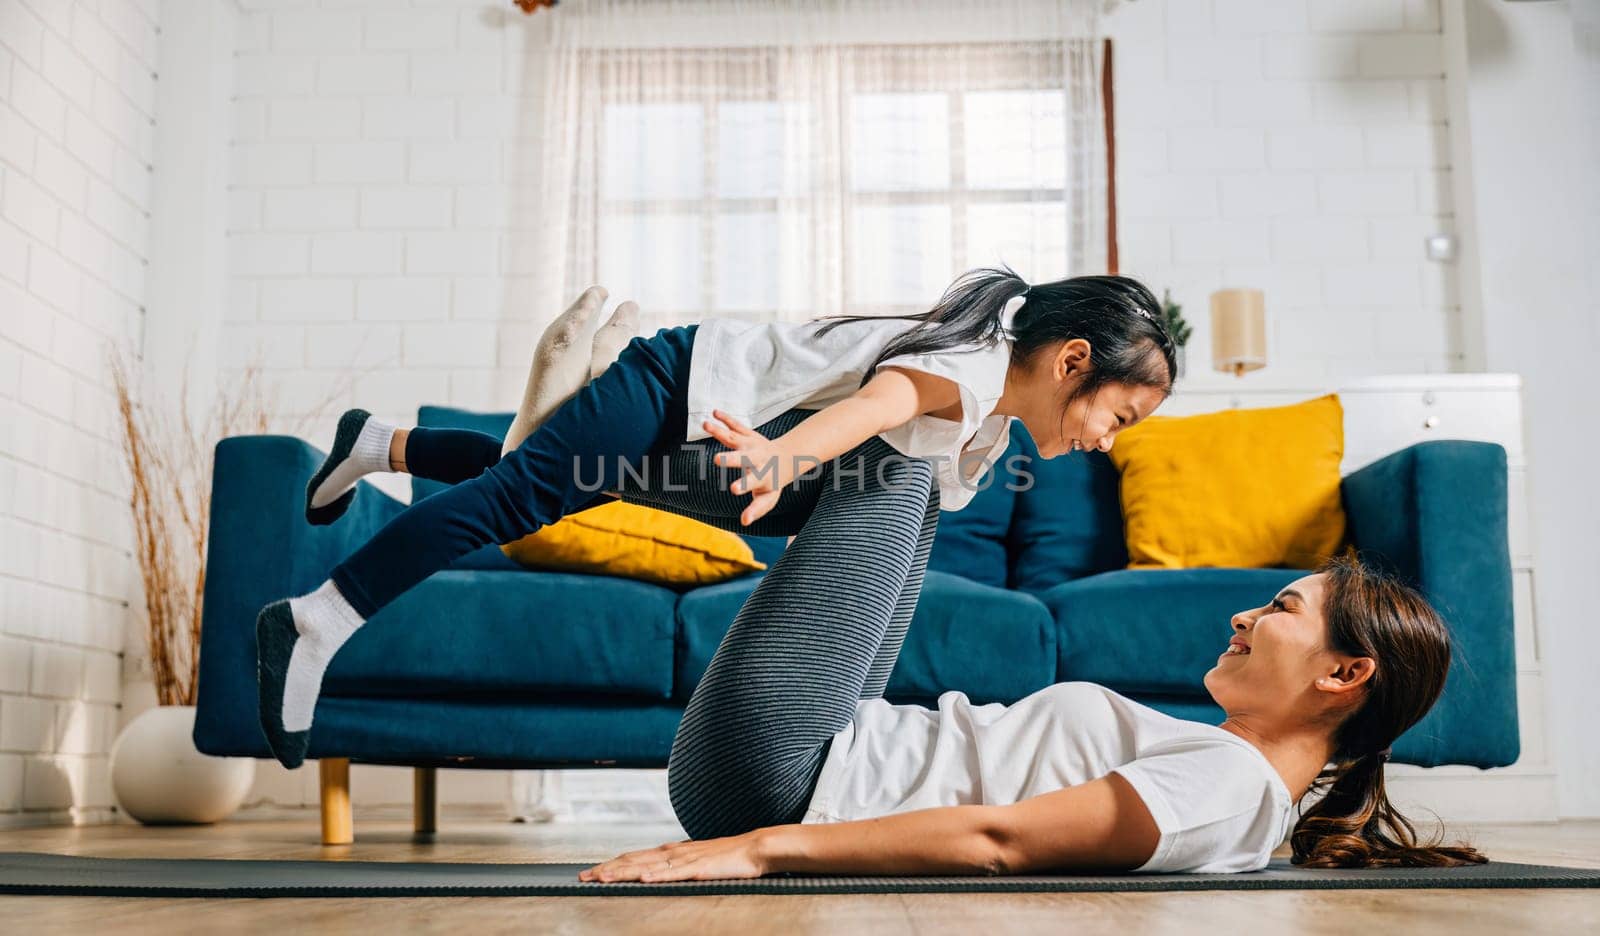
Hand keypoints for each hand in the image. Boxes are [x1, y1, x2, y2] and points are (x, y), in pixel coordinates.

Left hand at [577, 830, 768, 882]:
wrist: (754, 848)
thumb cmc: (727, 857)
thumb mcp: (695, 861)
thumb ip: (676, 865)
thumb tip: (656, 872)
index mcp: (671, 851)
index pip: (634, 857)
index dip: (611, 864)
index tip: (591, 872)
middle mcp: (673, 852)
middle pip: (633, 860)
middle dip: (607, 868)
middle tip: (583, 877)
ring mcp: (685, 859)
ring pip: (648, 866)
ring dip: (623, 872)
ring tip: (603, 878)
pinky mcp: (700, 868)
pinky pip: (675, 873)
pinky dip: (657, 875)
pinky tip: (643, 878)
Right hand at [702, 409, 802, 525]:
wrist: (786, 457)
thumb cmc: (772, 482)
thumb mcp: (767, 498)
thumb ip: (756, 510)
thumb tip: (744, 522)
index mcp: (760, 476)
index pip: (752, 482)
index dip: (743, 486)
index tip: (732, 489)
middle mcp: (755, 458)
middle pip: (742, 458)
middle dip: (730, 459)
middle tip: (716, 460)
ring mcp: (751, 444)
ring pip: (734, 437)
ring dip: (720, 431)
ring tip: (705, 425)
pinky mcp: (747, 434)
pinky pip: (735, 425)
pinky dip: (725, 418)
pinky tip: (714, 413)